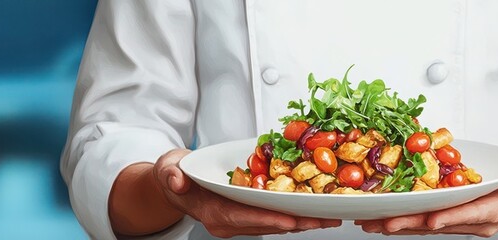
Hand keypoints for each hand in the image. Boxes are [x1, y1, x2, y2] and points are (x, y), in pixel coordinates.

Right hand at [154, 149, 341, 237]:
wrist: (177, 181)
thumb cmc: (175, 173)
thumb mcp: (168, 169)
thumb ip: (172, 175)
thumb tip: (178, 181)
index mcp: (212, 211)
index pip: (243, 217)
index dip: (268, 219)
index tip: (290, 219)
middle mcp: (229, 221)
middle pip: (267, 223)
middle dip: (297, 222)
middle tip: (325, 219)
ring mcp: (240, 219)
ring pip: (276, 222)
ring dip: (302, 220)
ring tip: (329, 217)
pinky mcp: (249, 214)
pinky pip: (275, 215)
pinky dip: (295, 213)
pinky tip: (314, 209)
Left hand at [355, 149, 497, 236]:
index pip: (472, 214)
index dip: (451, 217)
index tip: (430, 221)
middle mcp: (477, 219)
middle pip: (440, 223)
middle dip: (411, 223)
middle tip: (382, 223)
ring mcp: (463, 218)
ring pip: (427, 223)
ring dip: (399, 223)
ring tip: (371, 223)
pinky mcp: (453, 214)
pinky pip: (424, 216)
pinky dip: (403, 216)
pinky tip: (381, 216)